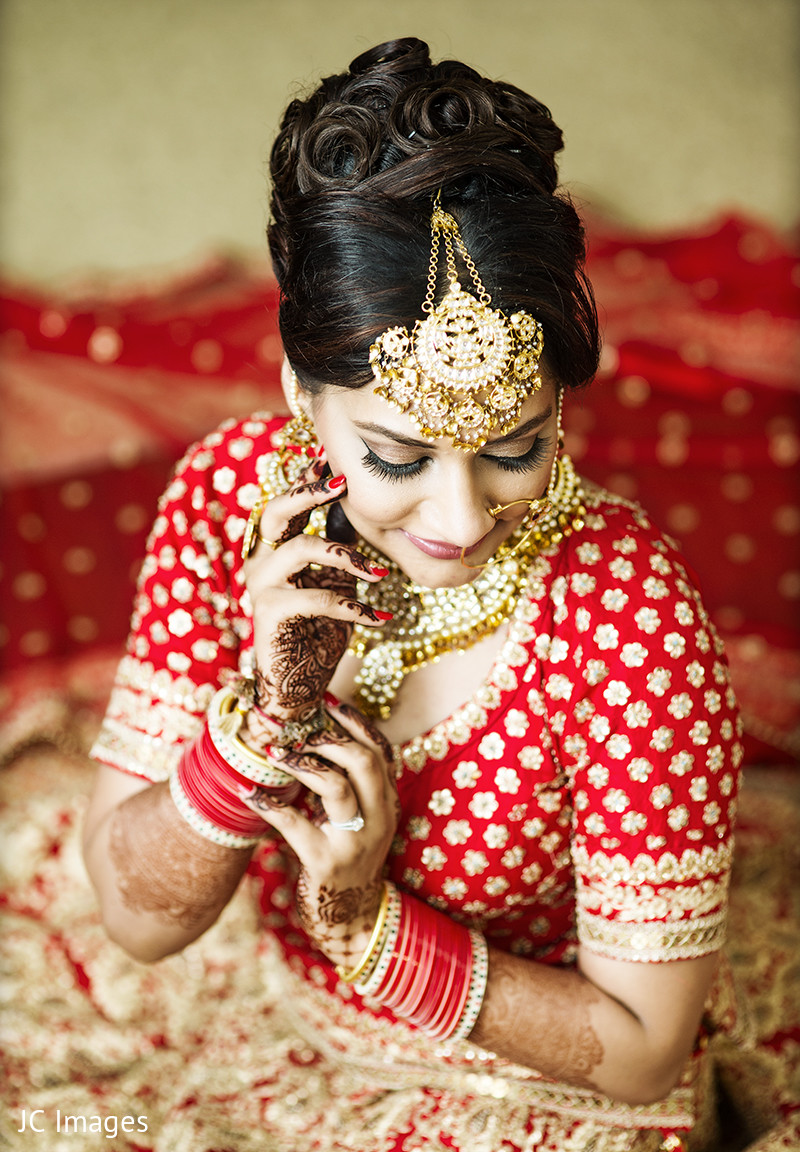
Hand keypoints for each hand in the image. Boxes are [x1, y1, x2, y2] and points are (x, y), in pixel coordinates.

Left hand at [241, 702, 399, 968]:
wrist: (352, 918)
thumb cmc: (348, 858)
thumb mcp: (361, 820)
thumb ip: (352, 785)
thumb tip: (317, 740)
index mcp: (388, 802)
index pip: (382, 750)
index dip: (356, 723)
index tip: (329, 703)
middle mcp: (379, 817)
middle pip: (364, 761)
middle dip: (329, 738)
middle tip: (298, 731)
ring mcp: (355, 840)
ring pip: (335, 786)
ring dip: (301, 764)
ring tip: (274, 754)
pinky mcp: (326, 861)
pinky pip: (295, 825)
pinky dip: (269, 805)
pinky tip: (250, 794)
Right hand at [243, 459, 388, 741]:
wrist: (298, 685)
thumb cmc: (318, 630)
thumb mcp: (334, 580)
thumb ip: (338, 546)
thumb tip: (355, 505)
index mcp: (274, 548)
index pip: (286, 503)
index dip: (306, 478)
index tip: (330, 457)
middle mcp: (260, 560)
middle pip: (276, 511)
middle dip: (310, 492)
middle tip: (342, 482)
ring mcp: (260, 585)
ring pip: (301, 548)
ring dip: (347, 557)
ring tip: (380, 576)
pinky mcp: (269, 613)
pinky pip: (316, 597)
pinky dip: (353, 606)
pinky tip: (379, 618)